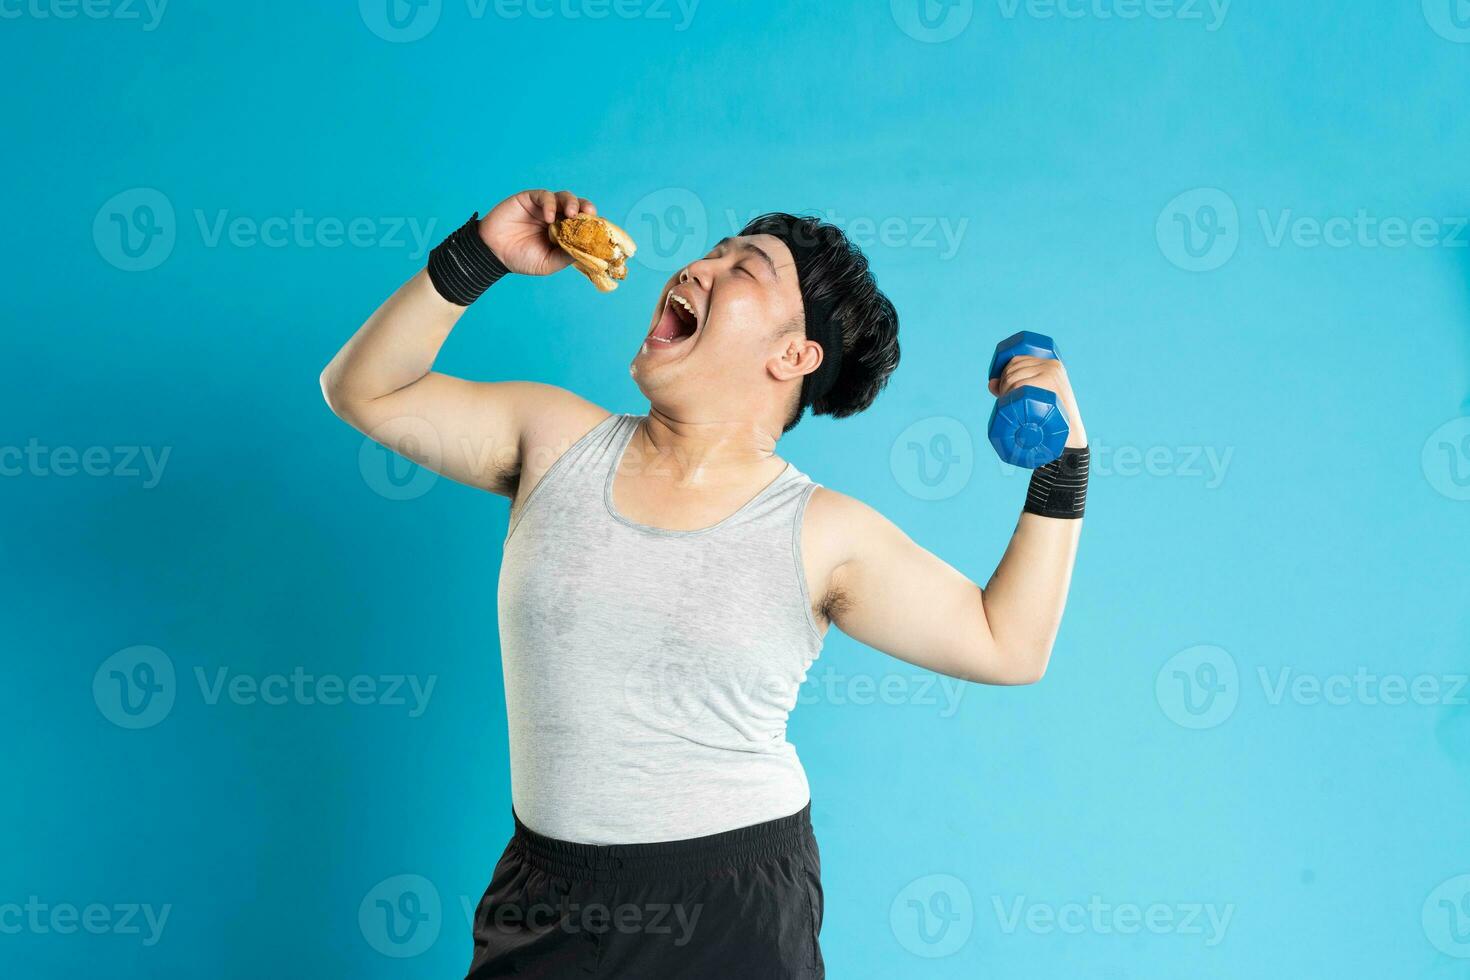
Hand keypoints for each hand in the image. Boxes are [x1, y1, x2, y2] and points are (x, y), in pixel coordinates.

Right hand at [477, 189, 597, 276]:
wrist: (494, 252)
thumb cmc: (521, 259)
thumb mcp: (548, 263)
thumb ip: (566, 256)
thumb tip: (587, 251)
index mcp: (564, 232)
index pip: (583, 223)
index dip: (592, 223)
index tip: (599, 227)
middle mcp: (557, 217)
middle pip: (578, 206)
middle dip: (586, 207)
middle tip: (589, 213)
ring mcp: (544, 207)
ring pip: (564, 197)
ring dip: (572, 203)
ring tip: (571, 214)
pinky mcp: (530, 199)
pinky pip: (545, 196)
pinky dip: (550, 204)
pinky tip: (549, 218)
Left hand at [987, 355, 1087, 448]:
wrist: (1071, 436)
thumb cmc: (1052, 419)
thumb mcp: (1036, 398)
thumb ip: (1014, 388)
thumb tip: (991, 383)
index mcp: (1050, 363)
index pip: (1017, 360)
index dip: (1004, 374)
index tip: (1003, 391)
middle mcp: (1051, 364)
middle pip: (1013, 368)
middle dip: (1003, 384)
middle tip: (1005, 402)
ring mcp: (1051, 372)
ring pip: (1013, 377)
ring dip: (1004, 392)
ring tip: (1010, 406)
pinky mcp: (1049, 382)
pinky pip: (1019, 384)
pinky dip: (1010, 395)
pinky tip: (1013, 404)